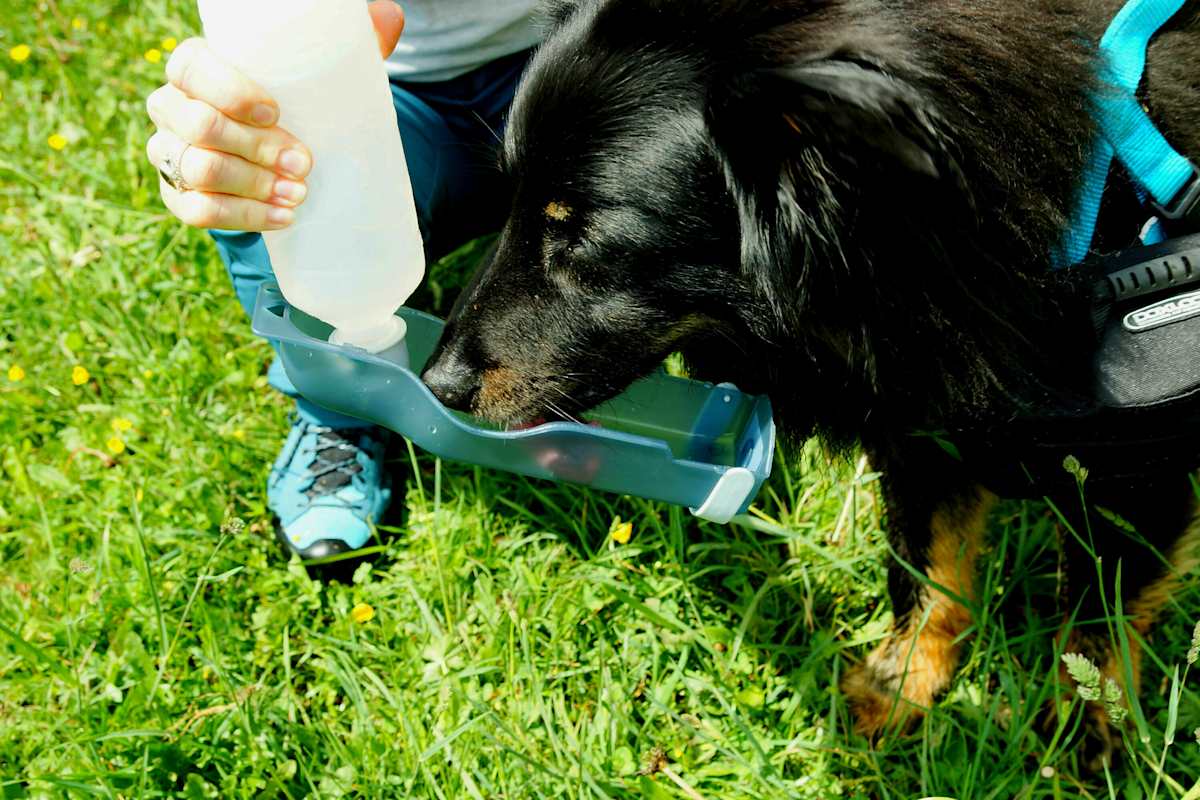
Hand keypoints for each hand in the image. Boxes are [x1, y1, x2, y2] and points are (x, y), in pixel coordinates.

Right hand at [145, 1, 404, 230]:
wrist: (270, 156)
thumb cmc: (289, 103)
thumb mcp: (312, 75)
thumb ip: (343, 46)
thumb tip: (390, 16)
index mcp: (194, 66)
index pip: (193, 69)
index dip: (230, 91)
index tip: (276, 112)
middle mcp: (171, 106)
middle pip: (200, 126)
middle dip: (256, 148)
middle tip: (304, 163)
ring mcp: (168, 152)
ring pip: (200, 170)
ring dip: (254, 185)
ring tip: (300, 192)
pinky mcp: (178, 195)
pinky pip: (199, 211)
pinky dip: (245, 217)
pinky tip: (283, 216)